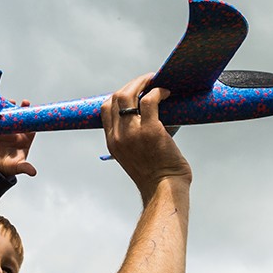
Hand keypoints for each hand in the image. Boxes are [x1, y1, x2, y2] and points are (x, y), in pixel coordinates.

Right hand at [0, 100, 36, 177]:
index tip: (34, 113)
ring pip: (9, 117)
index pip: (31, 127)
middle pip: (21, 119)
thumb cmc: (10, 166)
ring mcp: (7, 130)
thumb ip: (25, 168)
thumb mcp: (18, 167)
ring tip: (11, 101)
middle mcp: (17, 133)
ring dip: (10, 109)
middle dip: (23, 110)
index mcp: (25, 139)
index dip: (33, 120)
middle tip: (25, 102)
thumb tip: (33, 172)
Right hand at [101, 75, 191, 198]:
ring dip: (143, 82)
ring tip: (155, 81)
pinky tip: (166, 93)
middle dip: (131, 85)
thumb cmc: (155, 176)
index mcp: (112, 142)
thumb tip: (146, 118)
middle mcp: (119, 136)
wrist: (163, 191)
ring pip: (129, 94)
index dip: (118, 95)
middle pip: (116, 97)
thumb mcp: (133, 157)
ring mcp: (133, 133)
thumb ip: (133, 139)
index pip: (106, 109)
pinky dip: (158, 91)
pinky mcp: (151, 130)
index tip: (133, 92)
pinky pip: (150, 100)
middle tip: (146, 81)